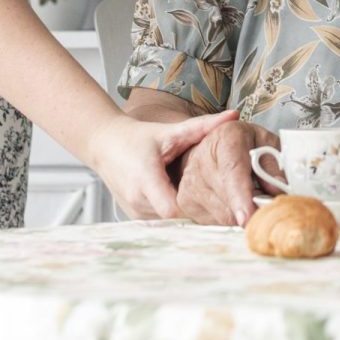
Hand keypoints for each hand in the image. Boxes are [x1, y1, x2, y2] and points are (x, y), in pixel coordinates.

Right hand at [86, 110, 237, 219]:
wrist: (106, 146)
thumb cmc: (138, 138)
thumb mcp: (170, 132)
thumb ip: (202, 126)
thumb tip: (233, 115)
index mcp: (146, 179)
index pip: (173, 210)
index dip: (196, 208)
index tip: (217, 202)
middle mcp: (138, 200)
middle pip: (177, 218)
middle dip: (199, 210)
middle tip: (222, 202)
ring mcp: (136, 213)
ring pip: (172, 223)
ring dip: (189, 214)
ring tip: (207, 201)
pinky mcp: (137, 219)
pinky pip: (163, 224)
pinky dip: (177, 216)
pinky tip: (188, 203)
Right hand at [175, 120, 279, 226]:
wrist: (212, 146)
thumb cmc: (243, 144)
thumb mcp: (267, 142)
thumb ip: (274, 163)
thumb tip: (278, 188)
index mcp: (226, 137)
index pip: (232, 170)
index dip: (240, 196)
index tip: (247, 217)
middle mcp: (201, 158)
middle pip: (228, 198)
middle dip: (253, 207)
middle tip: (268, 201)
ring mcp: (189, 182)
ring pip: (223, 214)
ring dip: (242, 212)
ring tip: (249, 195)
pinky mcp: (184, 202)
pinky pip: (214, 221)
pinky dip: (229, 216)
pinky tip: (233, 201)